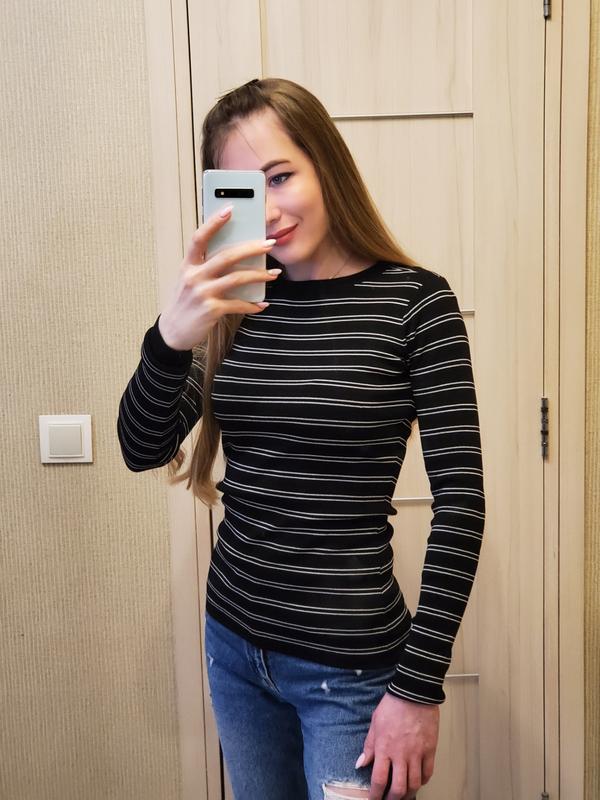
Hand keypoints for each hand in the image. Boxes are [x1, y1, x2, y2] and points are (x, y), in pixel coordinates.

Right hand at [158, 206, 278, 350]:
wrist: (173, 331)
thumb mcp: (190, 280)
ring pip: (236, 278)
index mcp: (188, 264)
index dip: (214, 223)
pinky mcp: (211, 310)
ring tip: (274, 274)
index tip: (230, 209)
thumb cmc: (186, 302)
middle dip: (251, 248)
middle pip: (226, 256)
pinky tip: (262, 304)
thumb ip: (206, 266)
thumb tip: (236, 254)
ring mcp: (202, 293)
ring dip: (259, 275)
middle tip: (269, 243)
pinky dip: (253, 304)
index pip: (199, 238)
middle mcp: (194, 276)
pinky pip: (238, 304)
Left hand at [357, 693, 438, 799]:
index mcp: (384, 748)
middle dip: (392, 799)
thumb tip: (361, 764)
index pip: (379, 780)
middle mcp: (401, 754)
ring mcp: (417, 753)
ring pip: (414, 784)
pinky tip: (418, 781)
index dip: (376, 795)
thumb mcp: (375, 723)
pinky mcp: (430, 749)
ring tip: (404, 795)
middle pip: (398, 788)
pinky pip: (428, 772)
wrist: (413, 693)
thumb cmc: (393, 705)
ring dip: (408, 794)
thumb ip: (369, 746)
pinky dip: (423, 781)